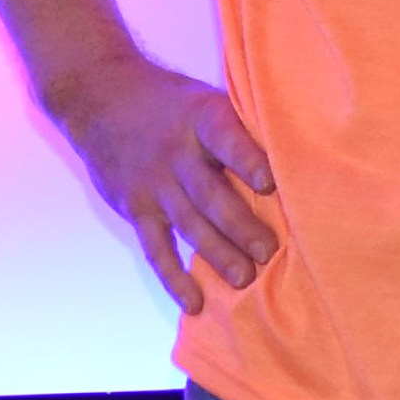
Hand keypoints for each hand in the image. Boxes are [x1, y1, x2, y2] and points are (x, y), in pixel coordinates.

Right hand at [43, 54, 280, 310]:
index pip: (225, 139)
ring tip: (244, 278)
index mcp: (202, 118)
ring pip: (188, 224)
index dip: (247, 160)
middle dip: (240, 225)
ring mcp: (154, 183)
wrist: (100, 97)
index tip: (269, 183)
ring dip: (217, 253)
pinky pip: (156, 247)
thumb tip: (299, 161)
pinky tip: (194, 302)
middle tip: (268, 252)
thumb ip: (240, 130)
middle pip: (210, 193)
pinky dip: (174, 277)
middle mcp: (177, 153)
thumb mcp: (205, 99)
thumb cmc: (172, 104)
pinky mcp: (136, 208)